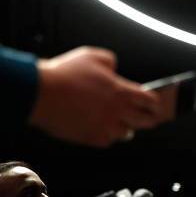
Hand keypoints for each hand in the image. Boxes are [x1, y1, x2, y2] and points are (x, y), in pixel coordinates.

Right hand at [29, 46, 165, 146]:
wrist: (40, 93)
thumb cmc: (65, 73)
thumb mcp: (93, 56)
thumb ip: (111, 62)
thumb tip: (114, 70)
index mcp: (121, 92)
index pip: (150, 101)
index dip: (154, 102)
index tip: (155, 103)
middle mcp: (117, 112)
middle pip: (145, 121)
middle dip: (149, 118)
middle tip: (150, 117)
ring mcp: (104, 127)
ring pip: (126, 133)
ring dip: (126, 127)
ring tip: (124, 123)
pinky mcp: (90, 138)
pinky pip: (107, 141)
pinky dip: (108, 136)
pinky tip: (104, 129)